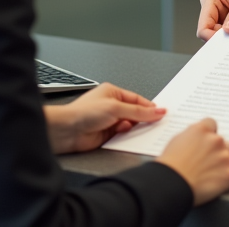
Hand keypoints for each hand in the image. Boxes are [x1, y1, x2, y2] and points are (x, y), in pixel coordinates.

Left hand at [44, 83, 164, 153]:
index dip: (150, 106)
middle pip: (135, 113)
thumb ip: (139, 111)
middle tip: (157, 123)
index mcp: (113, 93)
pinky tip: (129, 137)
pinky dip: (127, 137)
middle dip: (144, 118)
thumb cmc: (83, 113)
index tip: (161, 113)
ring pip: (130, 125)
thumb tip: (157, 111)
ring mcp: (109, 121)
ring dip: (135, 128)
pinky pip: (123, 136)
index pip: (137, 99)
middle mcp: (111, 106)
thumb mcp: (116, 108)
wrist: (67, 131)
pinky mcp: (107, 135)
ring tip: (143, 131)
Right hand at [156, 118, 228, 205]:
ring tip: (218, 167)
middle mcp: (215, 140)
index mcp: (201, 130)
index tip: (206, 139)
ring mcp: (225, 156)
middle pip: (223, 139)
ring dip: (227, 157)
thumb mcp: (176, 141)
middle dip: (216, 147)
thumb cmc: (169, 166)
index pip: (212, 124)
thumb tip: (196, 140)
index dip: (208, 133)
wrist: (171, 185)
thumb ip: (191, 136)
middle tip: (208, 158)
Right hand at [196, 0, 228, 40]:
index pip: (204, 24)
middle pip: (208, 34)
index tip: (222, 42)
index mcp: (211, 1)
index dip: (209, 35)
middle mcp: (214, 13)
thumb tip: (228, 30)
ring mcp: (223, 23)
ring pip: (219, 40)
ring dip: (228, 43)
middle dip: (219, 41)